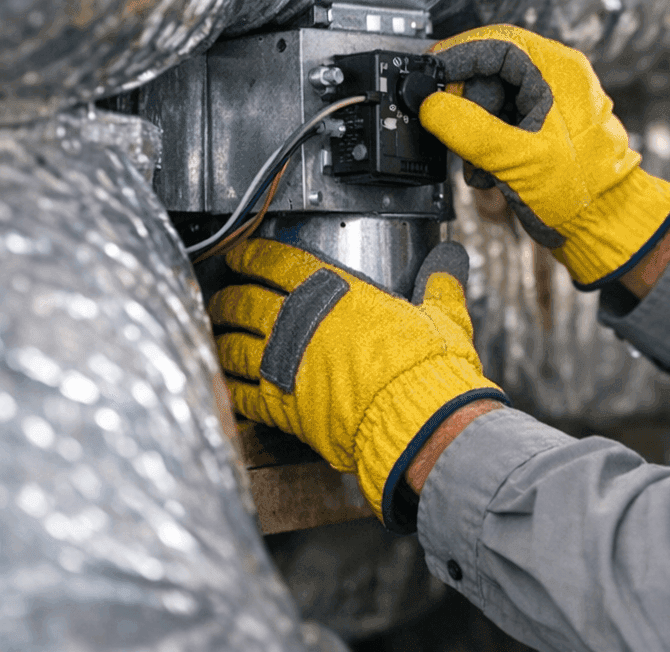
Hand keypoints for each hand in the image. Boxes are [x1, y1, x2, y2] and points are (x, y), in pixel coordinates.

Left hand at [209, 239, 506, 530]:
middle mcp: (299, 323)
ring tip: (216, 333)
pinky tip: (224, 382)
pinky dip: (228, 385)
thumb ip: (439, 284)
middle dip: (229, 295)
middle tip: (223, 294)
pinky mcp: (281, 406)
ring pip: (233, 344)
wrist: (415, 417)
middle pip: (245, 301)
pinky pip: (240, 392)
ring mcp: (284, 364)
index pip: (278, 262)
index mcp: (336, 292)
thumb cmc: (427, 365)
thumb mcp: (443, 315)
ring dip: (220, 336)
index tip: (242, 254)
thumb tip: (450, 261)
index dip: (254, 255)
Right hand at [420, 24, 669, 288]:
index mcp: (559, 71)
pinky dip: (486, 147)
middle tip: (449, 130)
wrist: (603, 225)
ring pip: (489, 101)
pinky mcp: (538, 130)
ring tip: (478, 166)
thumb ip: (471, 129)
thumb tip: (431, 105)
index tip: (428, 74)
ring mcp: (546, 105)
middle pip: (489, 72)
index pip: (497, 43)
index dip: (458, 55)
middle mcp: (554, 80)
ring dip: (473, 133)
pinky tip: (488, 174)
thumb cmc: (582, 190)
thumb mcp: (518, 158)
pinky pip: (499, 124)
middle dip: (465, 105)